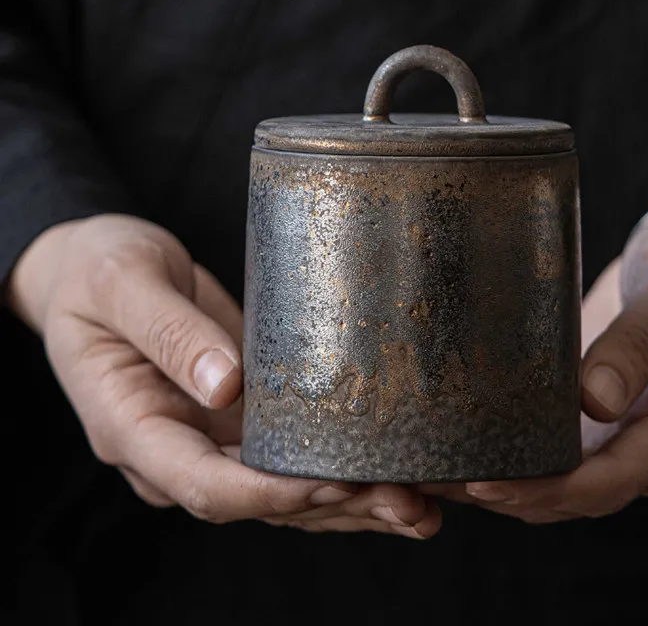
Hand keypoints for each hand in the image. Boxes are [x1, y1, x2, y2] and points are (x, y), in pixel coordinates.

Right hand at [9, 214, 439, 537]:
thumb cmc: (98, 272)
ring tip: (423, 502)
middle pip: (259, 503)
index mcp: (134, 428)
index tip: (333, 482)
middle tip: (409, 502)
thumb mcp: (123, 285)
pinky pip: (293, 453)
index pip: (205, 487)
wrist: (96, 269)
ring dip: (352, 502)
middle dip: (335, 507)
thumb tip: (226, 386)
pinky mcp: (242, 417)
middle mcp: (176, 449)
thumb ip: (169, 333)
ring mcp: (211, 438)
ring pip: (284, 491)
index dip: (271, 493)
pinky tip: (394, 468)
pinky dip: (343, 467)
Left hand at [422, 184, 647, 521]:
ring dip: (512, 484)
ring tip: (442, 474)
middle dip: (517, 495)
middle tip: (446, 482)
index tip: (491, 482)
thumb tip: (595, 404)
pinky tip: (473, 443)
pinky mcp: (610, 409)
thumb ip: (642, 341)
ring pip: (572, 479)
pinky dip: (521, 453)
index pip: (620, 476)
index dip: (554, 489)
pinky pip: (567, 447)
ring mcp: (635, 426)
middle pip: (587, 492)